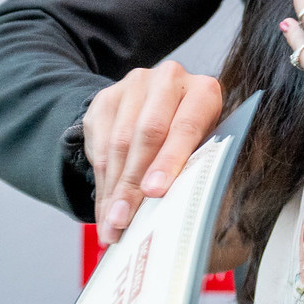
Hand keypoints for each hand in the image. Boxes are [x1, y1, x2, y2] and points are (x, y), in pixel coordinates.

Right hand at [83, 60, 223, 245]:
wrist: (163, 103)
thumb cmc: (193, 133)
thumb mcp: (204, 143)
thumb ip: (194, 164)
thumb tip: (182, 207)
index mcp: (203, 90)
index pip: (185, 127)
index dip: (169, 160)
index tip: (154, 192)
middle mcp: (168, 79)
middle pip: (146, 135)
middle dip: (133, 183)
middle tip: (124, 220)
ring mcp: (134, 85)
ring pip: (118, 143)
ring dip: (113, 189)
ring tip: (111, 224)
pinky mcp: (105, 98)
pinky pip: (98, 145)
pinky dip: (101, 181)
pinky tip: (104, 208)